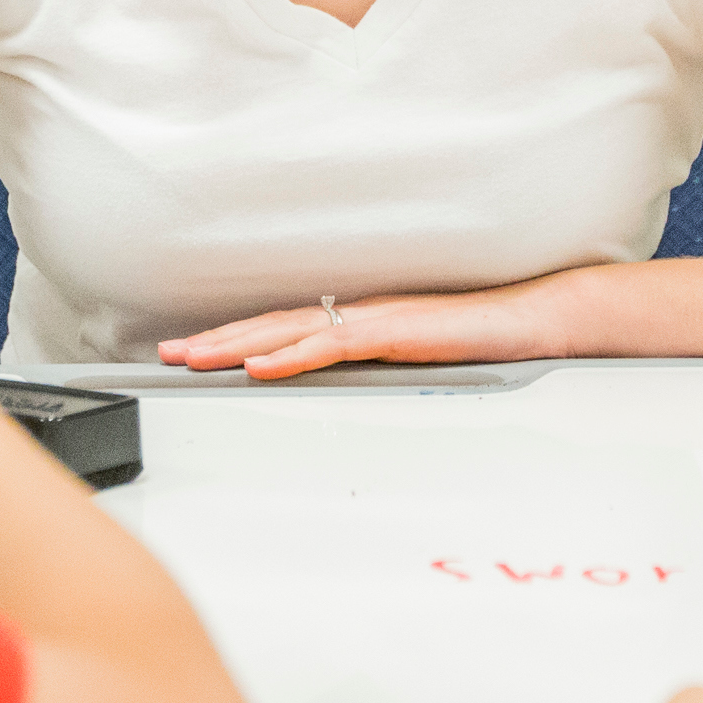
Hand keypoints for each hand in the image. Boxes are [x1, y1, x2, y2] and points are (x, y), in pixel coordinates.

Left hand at [156, 277, 580, 380]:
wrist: (535, 320)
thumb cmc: (486, 342)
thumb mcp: (420, 361)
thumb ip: (381, 370)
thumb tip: (344, 390)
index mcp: (362, 320)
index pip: (285, 327)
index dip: (236, 338)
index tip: (193, 351)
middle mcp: (360, 312)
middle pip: (273, 324)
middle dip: (217, 339)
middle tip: (167, 353)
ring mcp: (375, 319)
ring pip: (291, 330)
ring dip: (238, 345)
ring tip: (194, 358)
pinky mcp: (395, 333)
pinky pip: (333, 345)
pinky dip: (291, 355)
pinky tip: (259, 366)